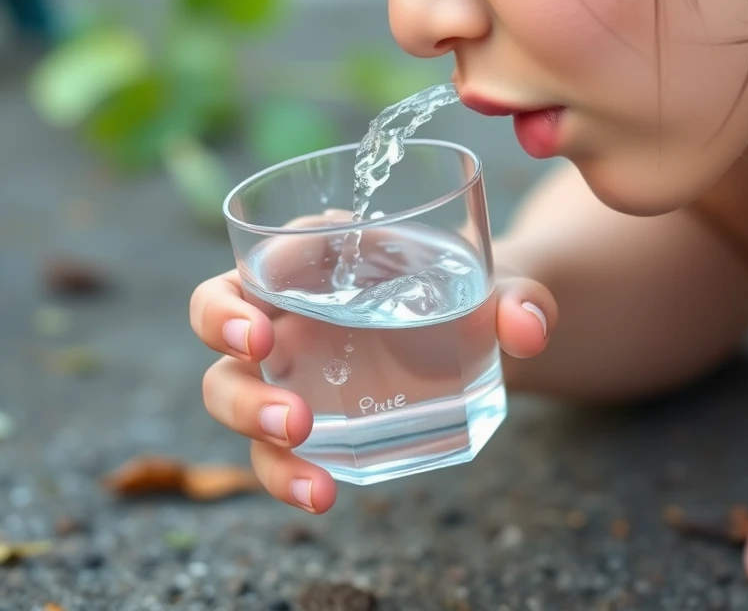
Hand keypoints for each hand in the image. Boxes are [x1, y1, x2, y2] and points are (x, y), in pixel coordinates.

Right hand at [189, 221, 556, 513]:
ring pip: (228, 388)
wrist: (481, 333)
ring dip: (249, 419)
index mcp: (319, 252)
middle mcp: (287, 304)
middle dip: (231, 350)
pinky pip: (271, 446)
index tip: (263, 327)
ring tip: (301, 452)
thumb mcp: (499, 285)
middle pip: (220, 318)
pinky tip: (320, 493)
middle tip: (278, 381)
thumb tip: (528, 328)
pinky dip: (283, 474)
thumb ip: (519, 299)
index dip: (240, 292)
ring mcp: (288, 362)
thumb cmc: (470, 291)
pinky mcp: (302, 413)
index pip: (257, 258)